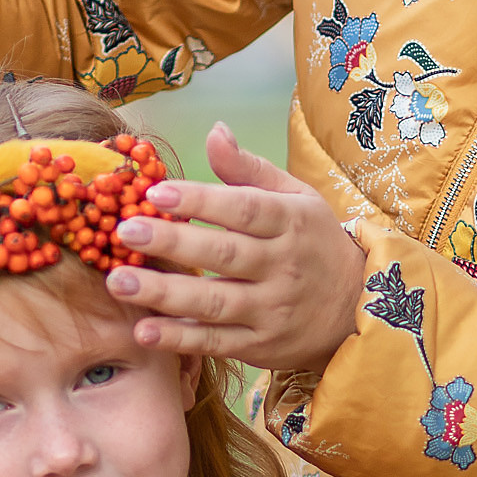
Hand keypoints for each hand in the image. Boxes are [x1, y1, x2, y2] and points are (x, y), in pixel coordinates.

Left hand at [106, 124, 365, 375]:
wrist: (358, 307)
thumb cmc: (313, 241)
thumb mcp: (294, 197)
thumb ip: (248, 169)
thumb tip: (214, 131)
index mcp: (290, 221)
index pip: (243, 209)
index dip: (199, 201)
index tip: (155, 193)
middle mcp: (283, 266)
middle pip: (223, 255)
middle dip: (172, 244)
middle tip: (124, 232)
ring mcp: (272, 310)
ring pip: (214, 303)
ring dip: (164, 294)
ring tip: (118, 282)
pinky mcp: (261, 346)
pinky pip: (216, 343)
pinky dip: (180, 339)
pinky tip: (144, 331)